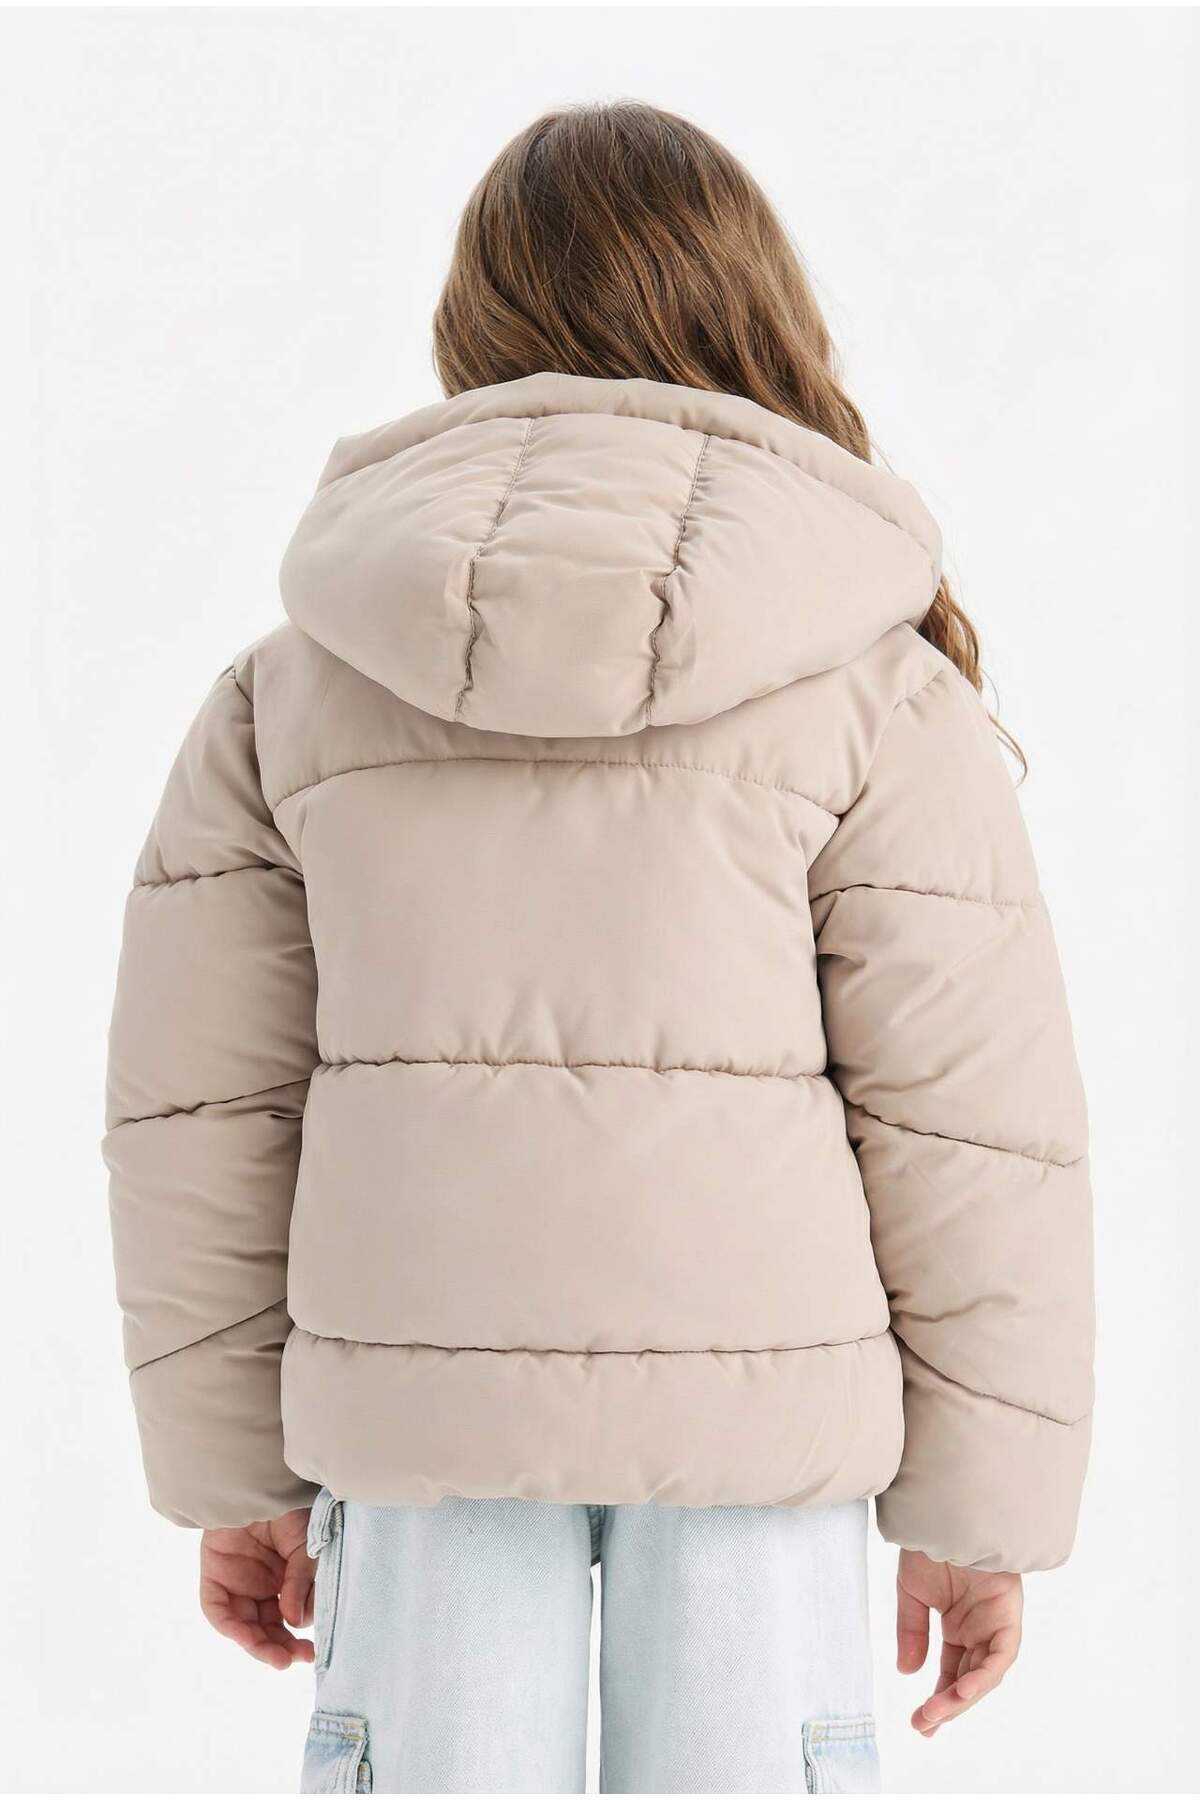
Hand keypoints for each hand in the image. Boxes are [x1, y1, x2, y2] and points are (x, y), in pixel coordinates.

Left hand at [200, 1508, 316, 1669]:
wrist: (261, 1481)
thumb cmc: (291, 1510)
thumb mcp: (306, 1548)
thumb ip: (300, 1583)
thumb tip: (294, 1621)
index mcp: (284, 1580)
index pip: (289, 1618)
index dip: (298, 1635)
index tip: (312, 1648)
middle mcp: (260, 1586)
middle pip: (266, 1627)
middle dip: (280, 1646)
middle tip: (296, 1660)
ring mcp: (237, 1584)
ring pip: (244, 1625)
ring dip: (259, 1644)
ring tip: (278, 1657)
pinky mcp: (214, 1578)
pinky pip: (218, 1611)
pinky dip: (231, 1626)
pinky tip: (248, 1637)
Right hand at [897, 1548, 1022, 1733]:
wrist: (944, 1510)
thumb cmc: (929, 1543)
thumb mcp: (912, 1592)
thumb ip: (912, 1631)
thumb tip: (908, 1672)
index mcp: (960, 1625)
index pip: (953, 1671)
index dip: (938, 1698)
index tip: (921, 1723)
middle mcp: (981, 1628)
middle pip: (970, 1678)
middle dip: (948, 1705)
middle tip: (924, 1725)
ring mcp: (997, 1622)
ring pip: (986, 1672)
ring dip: (964, 1696)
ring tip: (937, 1712)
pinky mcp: (1009, 1613)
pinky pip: (1002, 1653)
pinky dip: (985, 1674)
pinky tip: (964, 1690)